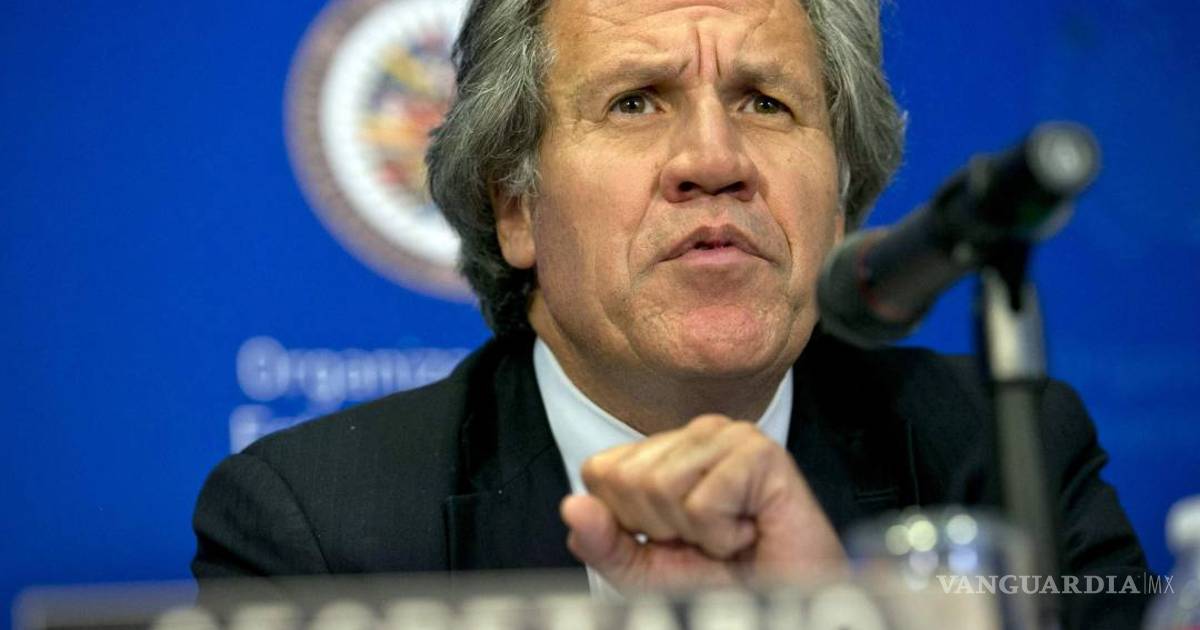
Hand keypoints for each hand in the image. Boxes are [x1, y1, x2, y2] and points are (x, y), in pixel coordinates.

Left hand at [560, 414, 845, 591]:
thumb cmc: (723, 585)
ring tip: (728, 534)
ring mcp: (729, 436)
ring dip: (695, 533)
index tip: (672, 538)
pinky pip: (702, 502)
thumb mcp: (642, 572)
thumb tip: (570, 506)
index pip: (600, 471)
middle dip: (660, 528)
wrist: (784, 604)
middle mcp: (694, 434)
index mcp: (663, 451)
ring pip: (661, 486)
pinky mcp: (760, 452)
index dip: (626, 522)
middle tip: (705, 538)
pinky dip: (723, 535)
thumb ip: (602, 543)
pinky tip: (748, 532)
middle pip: (627, 479)